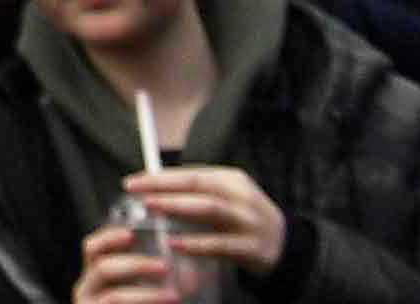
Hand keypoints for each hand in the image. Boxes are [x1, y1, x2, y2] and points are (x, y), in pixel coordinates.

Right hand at [72, 226, 184, 303]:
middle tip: (165, 267)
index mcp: (94, 278)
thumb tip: (192, 275)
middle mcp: (86, 293)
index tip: (133, 233)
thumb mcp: (140, 293)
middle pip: (102, 267)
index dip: (110, 237)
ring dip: (146, 295)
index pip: (93, 248)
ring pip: (114, 296)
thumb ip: (156, 281)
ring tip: (174, 296)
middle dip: (136, 264)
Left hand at [128, 165, 285, 279]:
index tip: (133, 182)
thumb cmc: (243, 220)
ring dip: (177, 207)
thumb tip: (152, 190)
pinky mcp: (253, 247)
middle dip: (164, 186)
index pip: (191, 173)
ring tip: (151, 208)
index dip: (160, 176)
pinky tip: (176, 245)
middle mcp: (241, 195)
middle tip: (136, 191)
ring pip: (209, 208)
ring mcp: (249, 220)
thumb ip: (195, 194)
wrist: (286, 247)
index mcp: (231, 179)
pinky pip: (221, 244)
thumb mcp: (225, 199)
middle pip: (198, 184)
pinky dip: (196, 244)